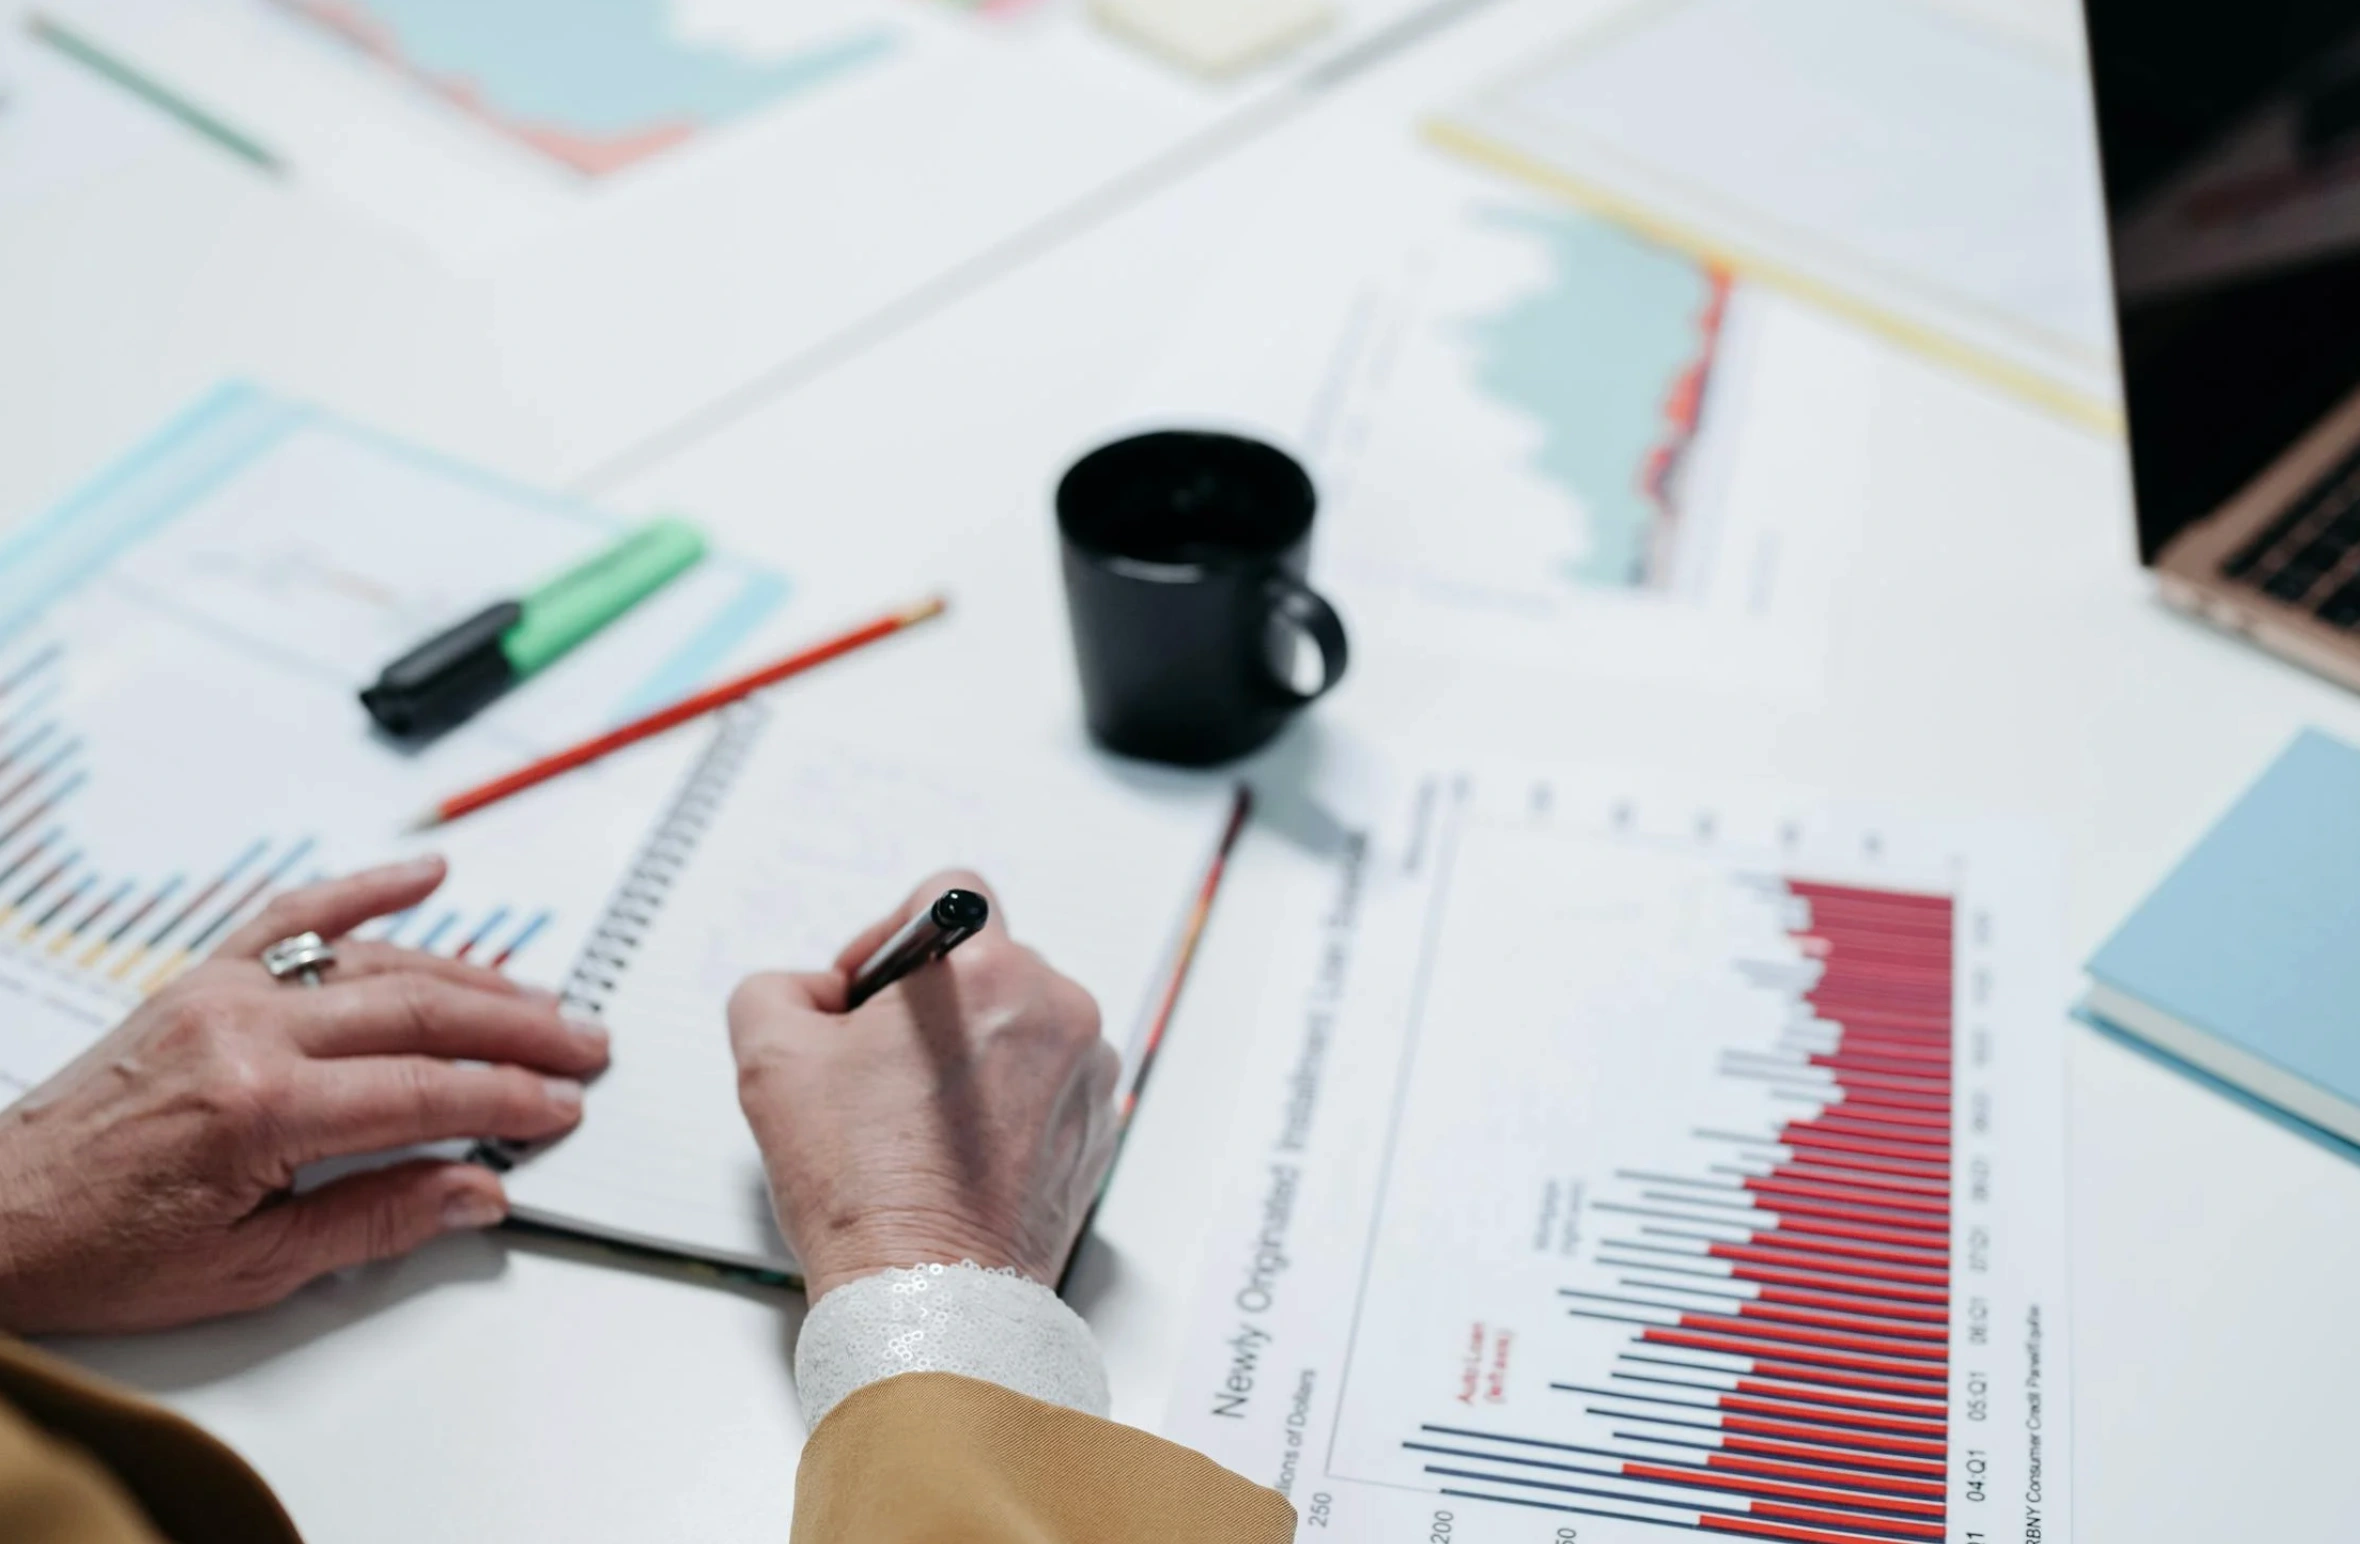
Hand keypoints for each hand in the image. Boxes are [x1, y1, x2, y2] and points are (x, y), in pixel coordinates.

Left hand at [0, 857, 607, 1334]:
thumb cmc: (100, 1251)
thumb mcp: (248, 1269)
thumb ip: (374, 1221)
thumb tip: (474, 1192)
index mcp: (257, 1108)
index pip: (424, 1092)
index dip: (509, 1099)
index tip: (561, 1107)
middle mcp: (243, 1032)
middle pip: (419, 1014)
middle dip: (518, 1028)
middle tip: (584, 1043)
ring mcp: (221, 993)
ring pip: (376, 962)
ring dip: (471, 976)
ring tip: (539, 997)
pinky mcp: (200, 980)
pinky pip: (294, 918)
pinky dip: (364, 890)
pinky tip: (426, 876)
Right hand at [729, 871, 1119, 1299]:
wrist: (927, 1295)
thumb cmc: (860, 1186)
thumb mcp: (769, 1057)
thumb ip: (781, 986)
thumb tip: (817, 992)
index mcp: (989, 974)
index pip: (949, 895)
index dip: (890, 935)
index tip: (865, 994)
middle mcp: (1057, 1009)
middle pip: (985, 962)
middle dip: (928, 1001)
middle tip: (876, 1065)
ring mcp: (1088, 1071)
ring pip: (1019, 1021)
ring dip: (971, 1047)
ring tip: (916, 1117)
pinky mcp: (1097, 1126)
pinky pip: (1048, 1078)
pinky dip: (1006, 1098)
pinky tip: (956, 1149)